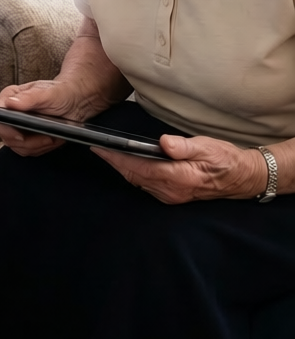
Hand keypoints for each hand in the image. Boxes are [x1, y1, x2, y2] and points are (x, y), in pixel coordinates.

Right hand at [0, 79, 86, 156]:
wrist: (74, 100)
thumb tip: (10, 103)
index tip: (21, 136)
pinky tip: (51, 139)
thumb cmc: (61, 92)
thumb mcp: (48, 93)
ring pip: (17, 147)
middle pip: (7, 137)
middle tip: (47, 137)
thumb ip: (29, 97)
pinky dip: (40, 148)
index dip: (5, 131)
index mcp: (9, 98)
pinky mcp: (25, 136)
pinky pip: (27, 150)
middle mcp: (9, 112)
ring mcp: (16, 125)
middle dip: (28, 142)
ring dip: (36, 147)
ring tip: (52, 137)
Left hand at [94, 134, 267, 203]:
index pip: (140, 167)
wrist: (241, 178)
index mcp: (178, 177)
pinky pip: (146, 185)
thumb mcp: (207, 147)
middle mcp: (171, 190)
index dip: (118, 158)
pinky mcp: (172, 195)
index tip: (102, 148)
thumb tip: (164, 143)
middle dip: (114, 163)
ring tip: (107, 154)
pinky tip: (127, 164)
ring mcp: (171, 195)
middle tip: (97, 148)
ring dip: (122, 169)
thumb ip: (184, 146)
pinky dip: (133, 174)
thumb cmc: (225, 160)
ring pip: (138, 182)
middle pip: (134, 176)